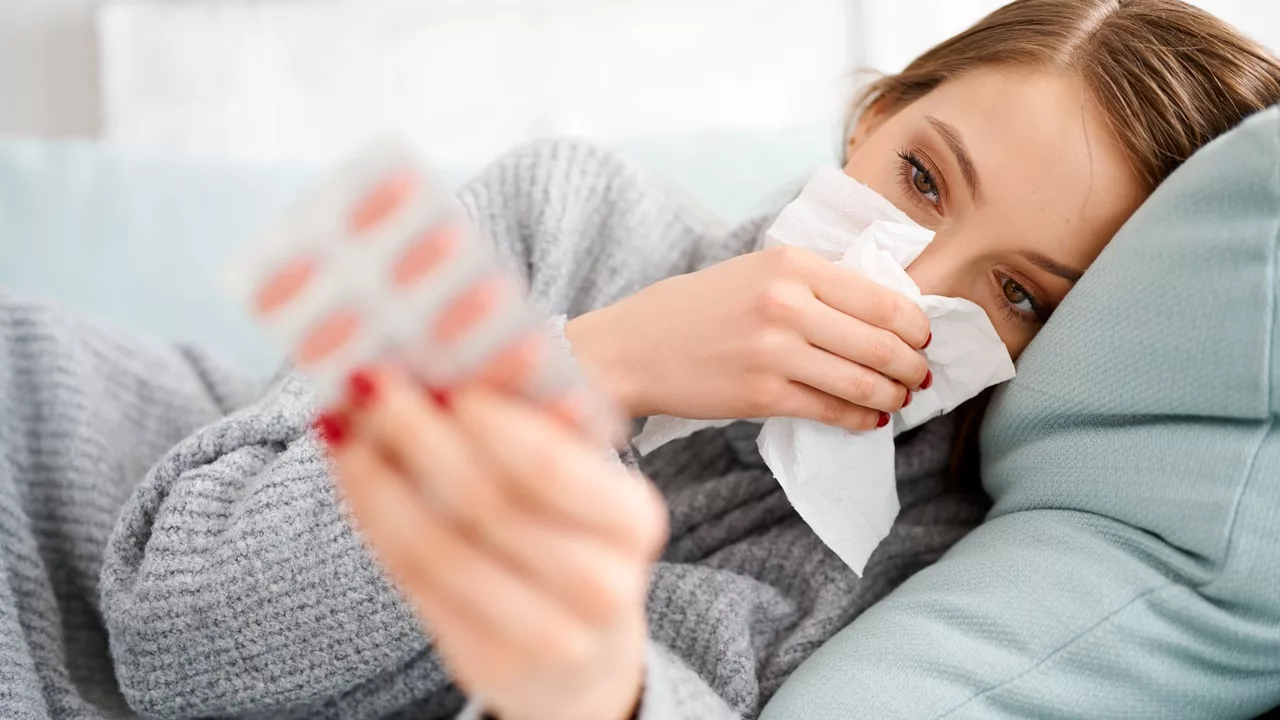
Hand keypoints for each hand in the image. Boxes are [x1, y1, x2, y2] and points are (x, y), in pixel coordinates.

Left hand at [319, 368, 666, 719]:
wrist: (584, 654)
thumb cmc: (573, 543)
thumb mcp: (577, 485)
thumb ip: (533, 424)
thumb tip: (468, 356)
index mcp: (632, 520)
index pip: (552, 468)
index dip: (494, 422)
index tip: (444, 379)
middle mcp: (599, 585)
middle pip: (487, 504)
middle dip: (418, 435)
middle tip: (370, 383)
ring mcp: (545, 634)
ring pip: (438, 547)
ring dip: (378, 479)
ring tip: (343, 427)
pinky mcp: (486, 662)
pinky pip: (415, 583)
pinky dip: (374, 521)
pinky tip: (354, 476)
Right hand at [567, 245, 931, 431]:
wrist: (631, 347)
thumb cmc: (692, 309)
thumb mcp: (754, 272)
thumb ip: (812, 284)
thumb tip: (879, 313)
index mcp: (791, 265)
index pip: (882, 298)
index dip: (915, 325)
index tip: (922, 337)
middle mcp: (788, 305)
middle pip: (881, 343)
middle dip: (912, 365)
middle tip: (919, 375)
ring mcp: (776, 352)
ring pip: (864, 382)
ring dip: (894, 395)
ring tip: (900, 399)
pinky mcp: (763, 395)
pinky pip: (832, 411)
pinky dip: (860, 418)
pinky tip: (868, 420)